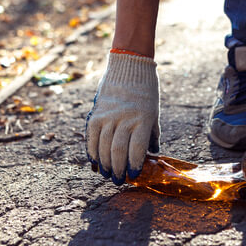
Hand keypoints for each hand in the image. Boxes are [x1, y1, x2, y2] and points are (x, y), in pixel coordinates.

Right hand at [85, 51, 159, 184]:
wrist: (129, 65)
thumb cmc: (146, 91)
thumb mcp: (154, 113)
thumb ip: (152, 135)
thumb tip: (153, 155)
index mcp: (143, 120)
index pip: (137, 150)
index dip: (135, 166)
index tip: (134, 176)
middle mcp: (125, 119)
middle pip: (118, 151)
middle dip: (118, 170)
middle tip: (118, 180)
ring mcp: (108, 116)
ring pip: (103, 147)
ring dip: (104, 164)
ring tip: (106, 173)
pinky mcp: (96, 113)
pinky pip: (91, 137)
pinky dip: (92, 151)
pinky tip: (95, 161)